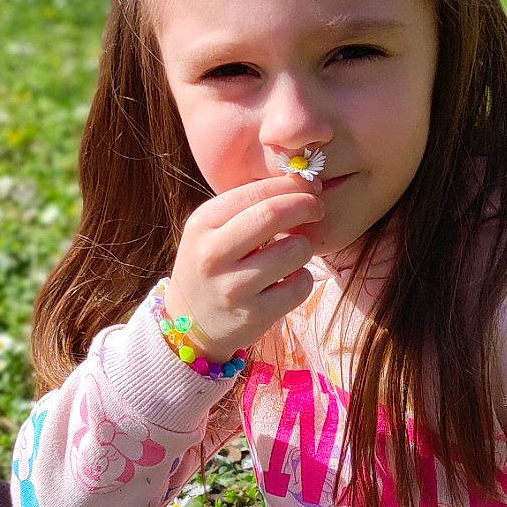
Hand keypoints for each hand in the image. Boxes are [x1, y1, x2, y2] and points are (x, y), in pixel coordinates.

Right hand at [166, 175, 323, 361]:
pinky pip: (300, 285)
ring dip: (304, 247)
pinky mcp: (254, 315)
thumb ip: (248, 206)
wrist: (190, 324)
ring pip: (293, 251)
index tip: (310, 188)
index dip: (291, 186)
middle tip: (317, 209)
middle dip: (305, 206)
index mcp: (202, 224)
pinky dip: (303, 278)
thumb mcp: (213, 230)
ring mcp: (233, 287)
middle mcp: (213, 254)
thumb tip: (304, 182)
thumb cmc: (212, 265)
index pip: (255, 192)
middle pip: (272, 214)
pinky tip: (290, 280)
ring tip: (294, 252)